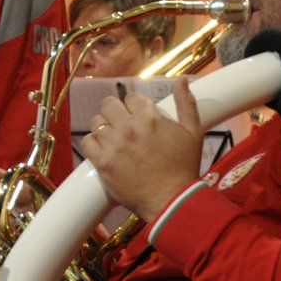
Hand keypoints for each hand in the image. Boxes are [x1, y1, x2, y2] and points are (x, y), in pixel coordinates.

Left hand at [80, 77, 203, 221]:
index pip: (131, 97)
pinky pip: (87, 142)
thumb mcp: (193, 132)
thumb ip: (186, 103)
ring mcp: (114, 145)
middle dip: (115, 111)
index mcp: (150, 116)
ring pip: (96, 122)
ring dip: (104, 127)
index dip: (134, 106)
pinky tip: (103, 150)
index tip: (137, 116)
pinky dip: (93, 144)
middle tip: (122, 124)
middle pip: (109, 104)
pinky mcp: (102, 163)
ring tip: (113, 138)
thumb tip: (181, 79)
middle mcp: (129, 127)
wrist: (172, 201)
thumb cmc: (184, 167)